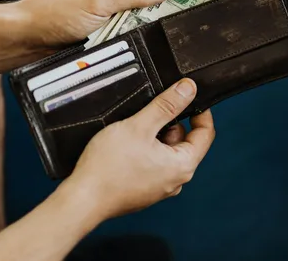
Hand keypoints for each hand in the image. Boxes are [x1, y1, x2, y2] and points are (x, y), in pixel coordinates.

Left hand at [18, 0, 171, 47]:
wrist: (28, 38)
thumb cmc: (53, 13)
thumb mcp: (98, 1)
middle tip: (189, 1)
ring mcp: (109, 6)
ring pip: (140, 9)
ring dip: (150, 15)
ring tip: (173, 19)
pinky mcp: (106, 26)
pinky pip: (130, 25)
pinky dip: (139, 29)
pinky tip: (152, 33)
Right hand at [61, 78, 214, 220]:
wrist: (81, 199)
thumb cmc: (108, 168)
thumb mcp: (140, 126)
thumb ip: (167, 105)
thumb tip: (188, 89)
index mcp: (183, 166)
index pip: (206, 134)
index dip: (201, 112)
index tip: (190, 98)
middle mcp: (175, 180)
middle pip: (185, 142)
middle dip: (170, 124)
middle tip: (149, 116)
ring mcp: (159, 187)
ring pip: (166, 152)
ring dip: (155, 137)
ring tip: (133, 133)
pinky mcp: (144, 190)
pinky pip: (153, 164)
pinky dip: (145, 151)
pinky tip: (126, 147)